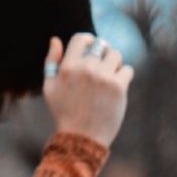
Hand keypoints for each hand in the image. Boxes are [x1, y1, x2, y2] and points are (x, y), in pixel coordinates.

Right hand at [43, 32, 133, 147]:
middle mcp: (86, 69)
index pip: (81, 38)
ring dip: (114, 62)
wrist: (81, 137)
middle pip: (101, 45)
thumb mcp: (50, 87)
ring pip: (116, 55)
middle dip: (102, 53)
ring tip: (109, 75)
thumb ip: (51, 62)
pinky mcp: (118, 87)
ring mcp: (104, 77)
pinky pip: (127, 70)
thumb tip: (55, 40)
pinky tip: (116, 86)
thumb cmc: (63, 112)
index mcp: (68, 67)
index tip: (91, 47)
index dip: (88, 39)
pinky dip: (124, 75)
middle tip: (102, 65)